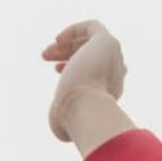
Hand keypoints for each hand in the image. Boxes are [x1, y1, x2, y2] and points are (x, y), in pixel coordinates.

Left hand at [42, 21, 126, 141]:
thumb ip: (66, 125)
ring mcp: (113, 57)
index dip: (75, 64)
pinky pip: (93, 26)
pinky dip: (74, 29)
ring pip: (89, 41)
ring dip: (65, 44)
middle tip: (45, 56)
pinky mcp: (107, 43)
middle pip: (92, 54)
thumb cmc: (73, 118)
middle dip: (66, 52)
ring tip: (45, 53)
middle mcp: (115, 72)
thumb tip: (62, 134)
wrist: (84, 108)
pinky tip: (58, 38)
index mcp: (111, 89)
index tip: (56, 68)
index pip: (97, 68)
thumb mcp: (67, 124)